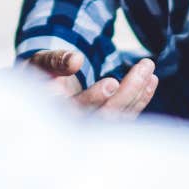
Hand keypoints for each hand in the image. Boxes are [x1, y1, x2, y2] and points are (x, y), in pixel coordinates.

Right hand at [27, 50, 157, 118]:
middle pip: (105, 116)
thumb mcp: (39, 63)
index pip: (77, 110)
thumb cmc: (38, 74)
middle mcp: (74, 127)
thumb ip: (55, 61)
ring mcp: (91, 128)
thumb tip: (75, 60)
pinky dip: (140, 100)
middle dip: (128, 91)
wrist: (38, 92)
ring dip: (138, 94)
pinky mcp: (104, 124)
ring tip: (150, 69)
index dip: (94, 98)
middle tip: (146, 65)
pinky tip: (150, 81)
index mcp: (54, 113)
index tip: (112, 82)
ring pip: (119, 118)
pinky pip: (125, 117)